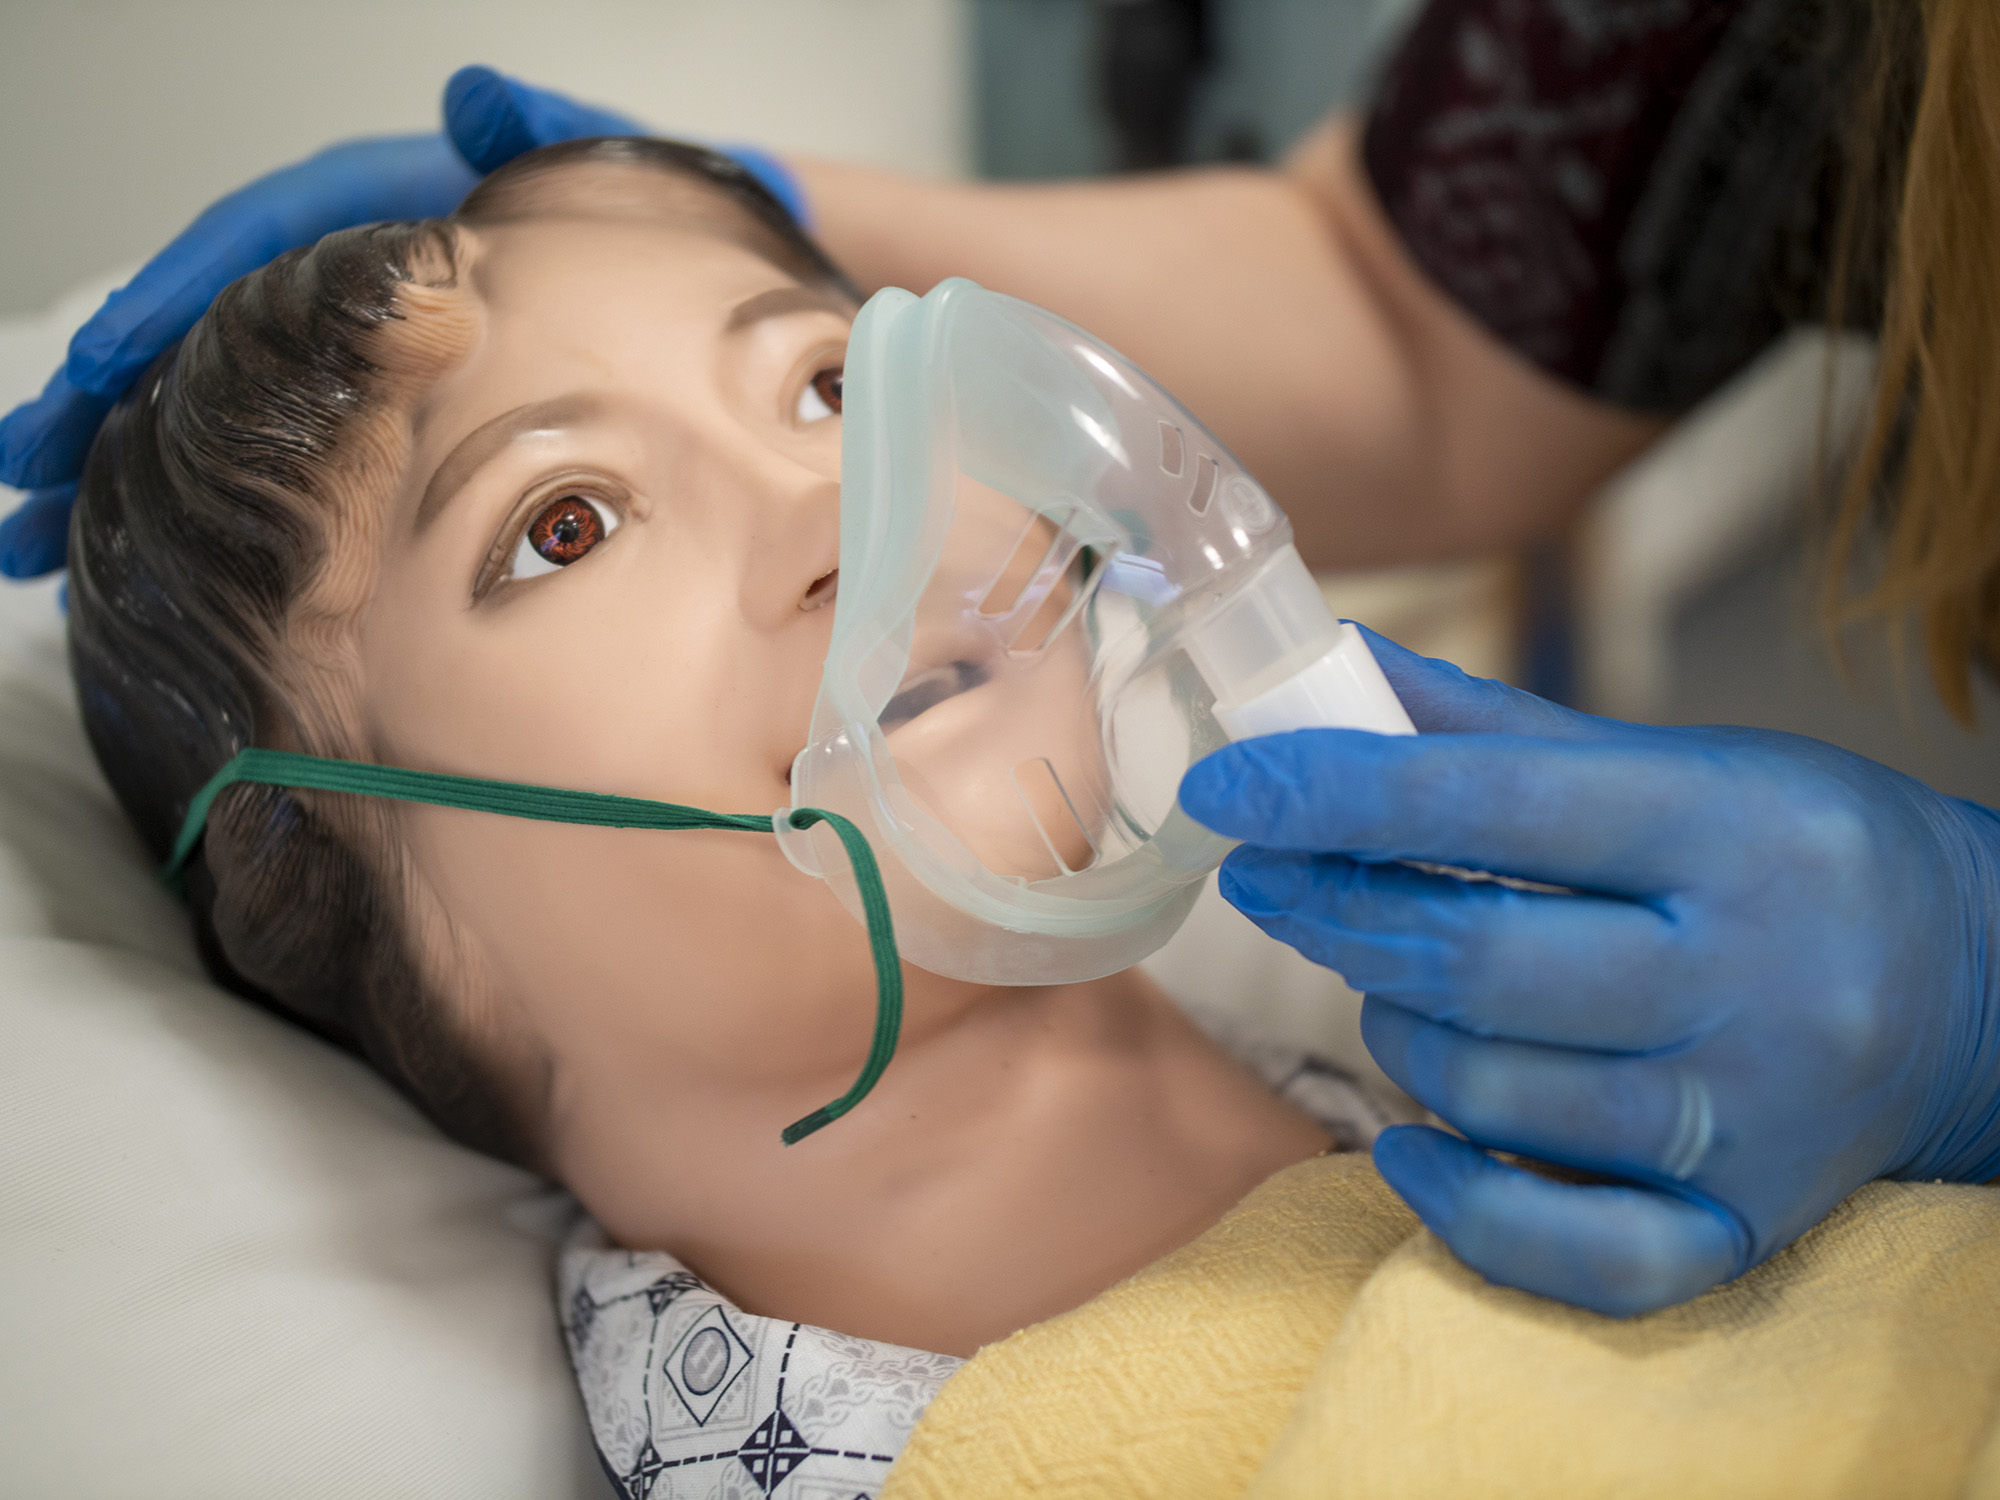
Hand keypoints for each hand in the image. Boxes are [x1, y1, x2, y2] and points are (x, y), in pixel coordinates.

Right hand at [1, 66, 804, 578]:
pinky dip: (205, 497)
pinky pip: (273, 450)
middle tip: (21, 482)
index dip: (170, 299)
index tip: (98, 361)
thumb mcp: (595, 165)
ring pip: (218, 404)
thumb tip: (483, 99)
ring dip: (121, 468)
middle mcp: (353, 281)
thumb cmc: (634, 214)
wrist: (688, 263)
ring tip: (37, 543)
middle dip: (97, 408)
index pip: (254, 246)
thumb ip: (542, 132)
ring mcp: (363, 350)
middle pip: (202, 335)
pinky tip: (148, 555)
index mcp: (386, 213)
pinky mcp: (381, 405)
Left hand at [1179, 629, 1999, 1315]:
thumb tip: (1327, 661)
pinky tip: (1413, 1140)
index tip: (1229, 792)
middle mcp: (1752, 981)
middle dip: (1339, 914)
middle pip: (1477, 962)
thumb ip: (1489, 730)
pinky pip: (1562, 1252)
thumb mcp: (1673, 762)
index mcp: (1730, 833)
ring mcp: (1747, 1121)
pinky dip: (1458, 1203)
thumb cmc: (1795, 854)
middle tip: (1274, 880)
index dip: (1334, 792)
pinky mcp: (1741, 1224)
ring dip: (1398, 1034)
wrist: (1978, 991)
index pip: (1492, 806)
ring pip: (1492, 1094)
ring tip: (1396, 983)